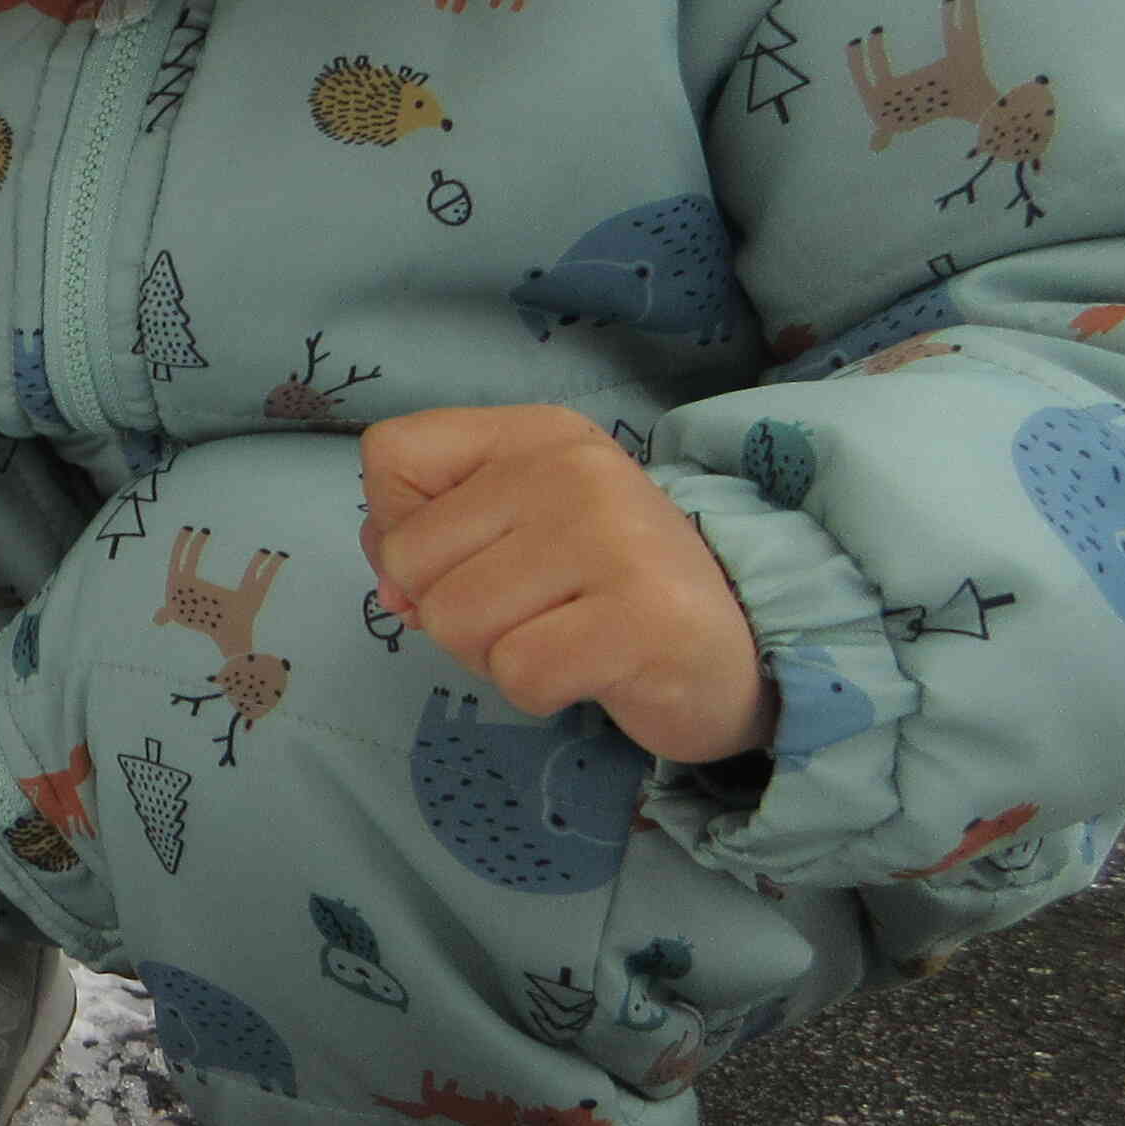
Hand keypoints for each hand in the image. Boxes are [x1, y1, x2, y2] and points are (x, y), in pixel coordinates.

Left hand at [358, 405, 778, 766]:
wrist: (734, 650)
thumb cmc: (597, 590)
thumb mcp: (510, 532)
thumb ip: (426, 535)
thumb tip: (390, 585)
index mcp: (537, 434)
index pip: (391, 455)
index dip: (400, 529)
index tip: (471, 554)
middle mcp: (576, 467)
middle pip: (409, 560)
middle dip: (451, 611)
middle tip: (534, 611)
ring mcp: (613, 537)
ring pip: (454, 622)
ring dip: (495, 654)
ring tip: (564, 636)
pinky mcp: (642, 619)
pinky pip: (518, 674)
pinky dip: (540, 691)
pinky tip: (592, 669)